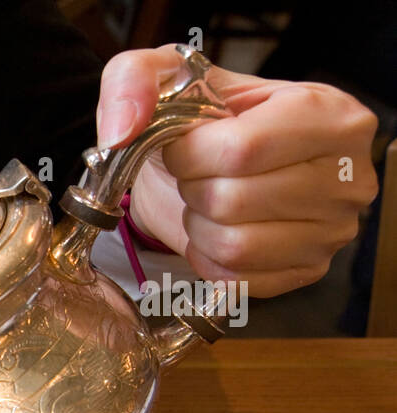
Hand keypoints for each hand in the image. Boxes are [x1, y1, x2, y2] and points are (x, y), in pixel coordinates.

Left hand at [96, 45, 378, 296]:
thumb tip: (121, 129)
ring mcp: (333, 229)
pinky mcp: (307, 270)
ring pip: (234, 245)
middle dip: (192, 189)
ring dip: (198, 225)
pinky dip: (208, 257)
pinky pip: (235, 279)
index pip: (242, 149)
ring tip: (206, 200)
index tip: (184, 146)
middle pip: (234, 200)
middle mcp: (347, 174)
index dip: (190, 155)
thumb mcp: (167, 78)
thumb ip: (133, 81)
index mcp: (328, 113)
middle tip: (196, 175)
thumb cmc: (203, 121)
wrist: (213, 165)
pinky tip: (215, 229)